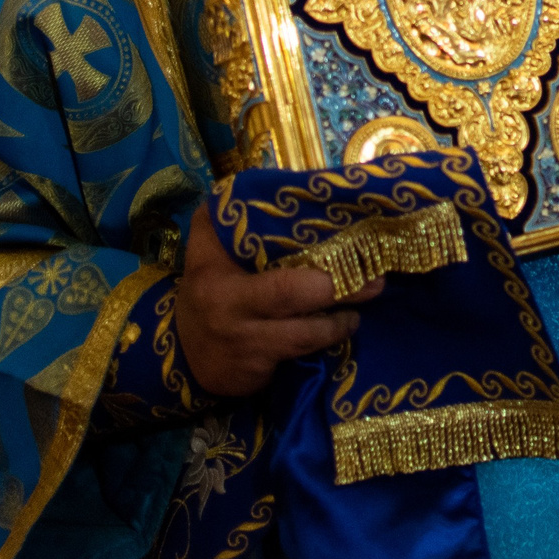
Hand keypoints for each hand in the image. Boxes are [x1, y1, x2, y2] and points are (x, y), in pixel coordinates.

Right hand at [170, 203, 381, 398]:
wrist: (182, 355)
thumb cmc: (209, 290)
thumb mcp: (206, 250)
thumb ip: (227, 215)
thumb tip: (265, 182)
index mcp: (215, 272)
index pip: (261, 253)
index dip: (306, 254)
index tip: (349, 238)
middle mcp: (228, 309)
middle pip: (291, 295)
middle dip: (338, 287)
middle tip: (376, 280)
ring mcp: (244, 346)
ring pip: (303, 335)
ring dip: (339, 323)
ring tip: (360, 311)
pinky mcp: (255, 375)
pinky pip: (300, 359)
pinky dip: (325, 346)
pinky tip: (343, 334)